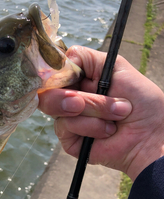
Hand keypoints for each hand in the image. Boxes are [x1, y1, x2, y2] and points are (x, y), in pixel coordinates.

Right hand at [38, 46, 163, 180]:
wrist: (152, 133)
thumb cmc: (141, 100)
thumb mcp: (115, 67)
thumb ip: (84, 58)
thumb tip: (58, 60)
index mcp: (78, 79)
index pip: (51, 71)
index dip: (53, 73)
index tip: (68, 75)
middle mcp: (69, 98)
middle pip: (47, 91)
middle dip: (70, 96)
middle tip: (85, 102)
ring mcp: (68, 120)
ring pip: (58, 109)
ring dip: (92, 110)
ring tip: (116, 115)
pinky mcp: (70, 140)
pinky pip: (65, 128)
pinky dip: (90, 127)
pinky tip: (107, 130)